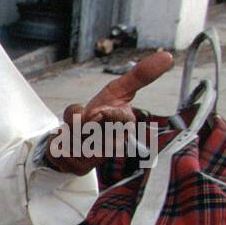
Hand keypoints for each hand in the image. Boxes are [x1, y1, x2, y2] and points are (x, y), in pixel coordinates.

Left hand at [47, 49, 174, 173]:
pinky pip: (59, 149)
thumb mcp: (118, 90)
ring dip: (67, 129)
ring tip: (76, 132)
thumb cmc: (103, 110)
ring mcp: (96, 158)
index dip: (106, 114)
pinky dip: (57, 140)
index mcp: (126, 126)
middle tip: (84, 121)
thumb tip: (168, 55)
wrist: (79, 138)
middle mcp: (114, 144)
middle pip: (88, 125)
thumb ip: (140, 75)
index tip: (98, 111)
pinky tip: (67, 143)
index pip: (120, 120)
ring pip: (71, 135)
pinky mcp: (77, 168)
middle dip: (78, 118)